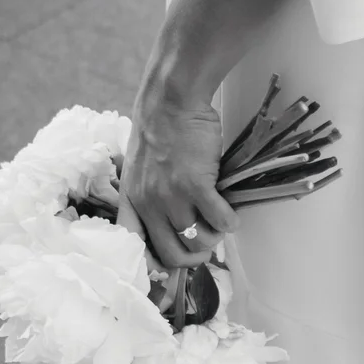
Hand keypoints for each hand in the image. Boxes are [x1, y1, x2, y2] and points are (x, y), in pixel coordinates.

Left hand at [119, 82, 236, 284]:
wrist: (171, 101)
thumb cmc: (159, 130)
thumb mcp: (140, 169)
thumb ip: (150, 196)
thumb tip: (174, 224)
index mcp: (133, 200)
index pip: (137, 247)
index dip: (156, 262)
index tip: (173, 262)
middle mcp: (149, 204)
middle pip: (174, 254)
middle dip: (195, 257)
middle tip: (206, 246)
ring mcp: (172, 197)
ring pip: (199, 240)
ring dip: (214, 236)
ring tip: (218, 220)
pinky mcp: (197, 186)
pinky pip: (220, 221)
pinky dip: (230, 222)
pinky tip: (231, 213)